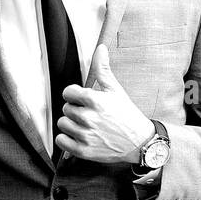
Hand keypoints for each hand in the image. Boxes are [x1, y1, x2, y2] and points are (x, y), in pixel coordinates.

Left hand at [55, 44, 153, 164]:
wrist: (140, 142)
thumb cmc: (127, 115)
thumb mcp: (115, 90)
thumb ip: (103, 69)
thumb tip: (100, 48)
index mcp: (94, 101)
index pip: (68, 92)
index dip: (75, 95)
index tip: (84, 99)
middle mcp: (88, 118)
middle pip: (66, 108)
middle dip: (76, 110)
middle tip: (91, 114)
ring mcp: (85, 136)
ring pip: (62, 124)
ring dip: (71, 124)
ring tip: (86, 125)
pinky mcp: (83, 151)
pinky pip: (61, 141)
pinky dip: (67, 139)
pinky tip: (80, 136)